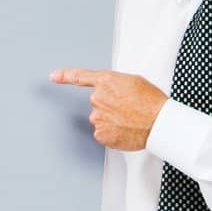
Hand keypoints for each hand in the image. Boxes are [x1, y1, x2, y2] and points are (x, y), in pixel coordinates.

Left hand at [49, 68, 167, 150]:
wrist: (158, 122)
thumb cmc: (151, 102)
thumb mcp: (133, 81)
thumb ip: (115, 84)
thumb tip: (112, 92)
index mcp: (106, 81)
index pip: (80, 77)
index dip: (65, 76)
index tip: (53, 76)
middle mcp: (98, 98)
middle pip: (98, 103)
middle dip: (110, 106)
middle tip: (128, 110)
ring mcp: (97, 118)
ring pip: (101, 119)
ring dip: (112, 121)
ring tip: (130, 121)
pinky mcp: (101, 134)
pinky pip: (103, 133)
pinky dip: (113, 133)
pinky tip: (125, 130)